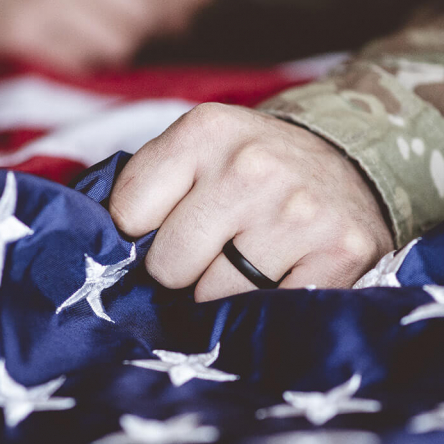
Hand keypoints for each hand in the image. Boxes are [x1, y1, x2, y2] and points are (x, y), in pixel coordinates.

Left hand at [109, 104, 394, 301]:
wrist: (348, 162)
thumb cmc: (250, 168)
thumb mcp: (195, 148)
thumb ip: (144, 188)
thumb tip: (95, 253)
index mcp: (206, 132)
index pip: (128, 217)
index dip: (141, 234)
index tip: (166, 227)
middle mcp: (253, 167)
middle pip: (170, 266)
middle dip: (183, 269)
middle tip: (213, 249)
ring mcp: (299, 211)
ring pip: (216, 297)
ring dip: (226, 291)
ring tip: (251, 258)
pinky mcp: (340, 252)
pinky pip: (272, 311)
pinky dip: (270, 305)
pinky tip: (283, 273)